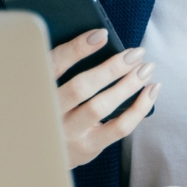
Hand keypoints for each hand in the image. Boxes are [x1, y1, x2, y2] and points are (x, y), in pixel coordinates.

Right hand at [50, 29, 159, 167]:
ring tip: (146, 69)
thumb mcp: (47, 85)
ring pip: (101, 108)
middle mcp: (50, 114)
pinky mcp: (87, 148)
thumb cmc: (51, 106)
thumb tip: (100, 40)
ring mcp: (68, 133)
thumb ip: (63, 66)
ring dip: (128, 85)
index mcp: (36, 90)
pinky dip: (139, 108)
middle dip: (112, 68)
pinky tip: (150, 90)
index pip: (54, 65)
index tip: (101, 34)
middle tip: (135, 53)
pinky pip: (119, 128)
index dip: (77, 49)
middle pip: (81, 88)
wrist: (39, 152)